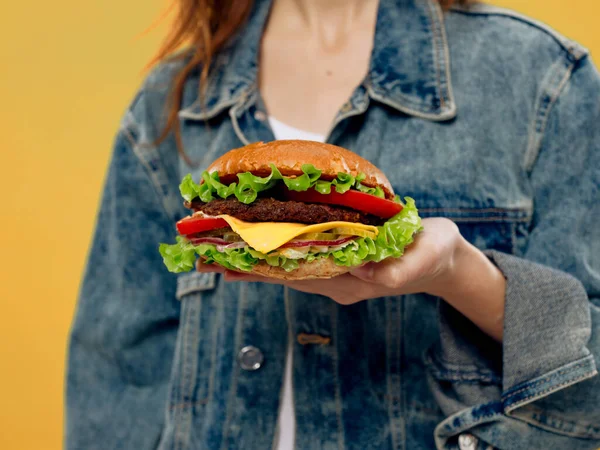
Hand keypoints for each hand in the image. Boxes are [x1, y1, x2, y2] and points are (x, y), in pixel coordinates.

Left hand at [197, 218, 464, 304]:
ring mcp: (335, 272)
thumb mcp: (427, 255)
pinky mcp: (339, 260)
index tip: (227, 264)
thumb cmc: (434, 255)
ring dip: (253, 257)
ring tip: (216, 248)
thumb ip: (401, 266)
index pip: (298, 276)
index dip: (262, 268)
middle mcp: (336, 280)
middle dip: (245, 265)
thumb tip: (368, 270)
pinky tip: (257, 237)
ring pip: (287, 266)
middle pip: (283, 274)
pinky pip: (300, 255)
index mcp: (352, 281)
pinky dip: (275, 247)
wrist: (441, 262)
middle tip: (203, 256)